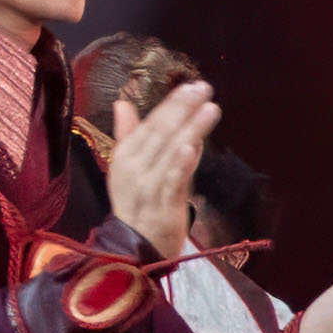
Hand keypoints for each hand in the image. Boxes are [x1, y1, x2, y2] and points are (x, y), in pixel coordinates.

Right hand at [107, 80, 218, 258]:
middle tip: (203, 88)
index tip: (190, 86)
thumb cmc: (136, 203)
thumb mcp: (127, 167)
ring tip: (210, 108)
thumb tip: (122, 102)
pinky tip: (194, 145)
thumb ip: (128, 133)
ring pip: (170, 152)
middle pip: (160, 133)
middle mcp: (134, 168)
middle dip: (182, 109)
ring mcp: (148, 187)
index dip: (171, 104)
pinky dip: (181, 163)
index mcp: (125, 156)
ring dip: (190, 129)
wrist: (135, 246)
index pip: (149, 124)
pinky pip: (172, 181)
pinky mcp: (162, 205)